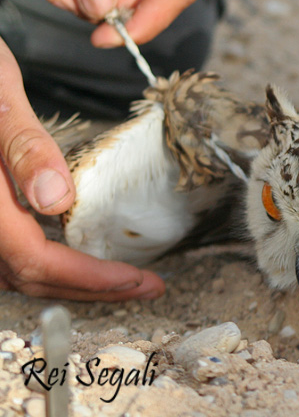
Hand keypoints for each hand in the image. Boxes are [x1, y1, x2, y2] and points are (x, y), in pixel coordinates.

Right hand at [0, 40, 163, 299]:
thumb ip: (23, 147)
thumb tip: (56, 202)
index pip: (33, 260)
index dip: (88, 278)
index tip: (138, 279)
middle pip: (27, 276)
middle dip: (90, 288)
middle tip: (147, 286)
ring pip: (13, 273)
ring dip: (69, 282)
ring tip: (122, 280)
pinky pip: (6, 254)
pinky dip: (45, 264)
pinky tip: (78, 256)